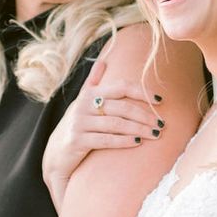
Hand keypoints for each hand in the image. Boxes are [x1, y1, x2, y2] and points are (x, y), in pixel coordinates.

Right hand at [42, 60, 163, 209]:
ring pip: (116, 124)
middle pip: (121, 107)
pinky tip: (137, 143)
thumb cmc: (76, 126)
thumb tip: (103, 61)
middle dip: (144, 115)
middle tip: (162, 123)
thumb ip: (93, 83)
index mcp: (89, 94)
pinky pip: (106, 140)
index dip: (141, 92)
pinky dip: (124, 141)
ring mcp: (79, 123)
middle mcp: (83, 106)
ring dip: (139, 129)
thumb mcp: (81, 102)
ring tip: (155, 134)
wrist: (55, 155)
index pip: (120, 87)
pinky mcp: (77, 140)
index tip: (159, 100)